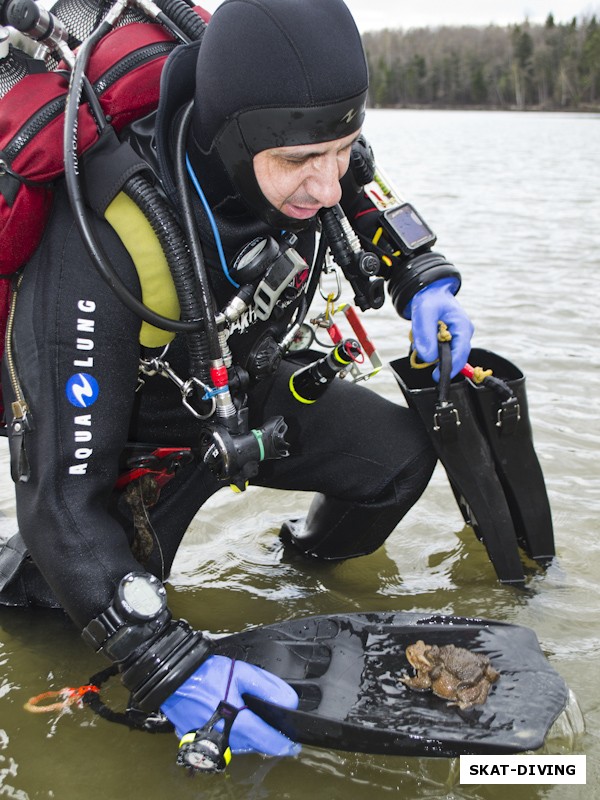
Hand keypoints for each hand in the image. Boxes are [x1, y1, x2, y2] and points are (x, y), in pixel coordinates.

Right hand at [161, 655, 299, 755]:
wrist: (172, 678)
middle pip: (254, 744)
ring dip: (246, 735)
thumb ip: (269, 688)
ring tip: (245, 714)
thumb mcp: (243, 674)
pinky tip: (227, 718)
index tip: (294, 745)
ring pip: (238, 746)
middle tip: (267, 720)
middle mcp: (224, 739)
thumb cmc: (205, 674)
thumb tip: (289, 702)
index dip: (285, 745)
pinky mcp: (196, 741)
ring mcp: (209, 743)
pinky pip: (220, 743)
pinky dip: (228, 734)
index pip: (270, 743)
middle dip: (264, 735)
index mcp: (238, 724)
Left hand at [409, 278, 473, 379]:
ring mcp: (456, 337)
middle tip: (424, 359)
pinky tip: (422, 339)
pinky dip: (429, 348)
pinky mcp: (448, 340)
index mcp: (463, 326)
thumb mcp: (424, 313)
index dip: (451, 366)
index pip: (461, 352)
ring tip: (420, 339)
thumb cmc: (429, 299)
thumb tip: (428, 357)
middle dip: (438, 360)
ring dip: (431, 352)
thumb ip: (426, 335)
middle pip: (455, 356)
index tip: (438, 376)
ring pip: (445, 355)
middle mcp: (463, 333)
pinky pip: (439, 351)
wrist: (428, 292)